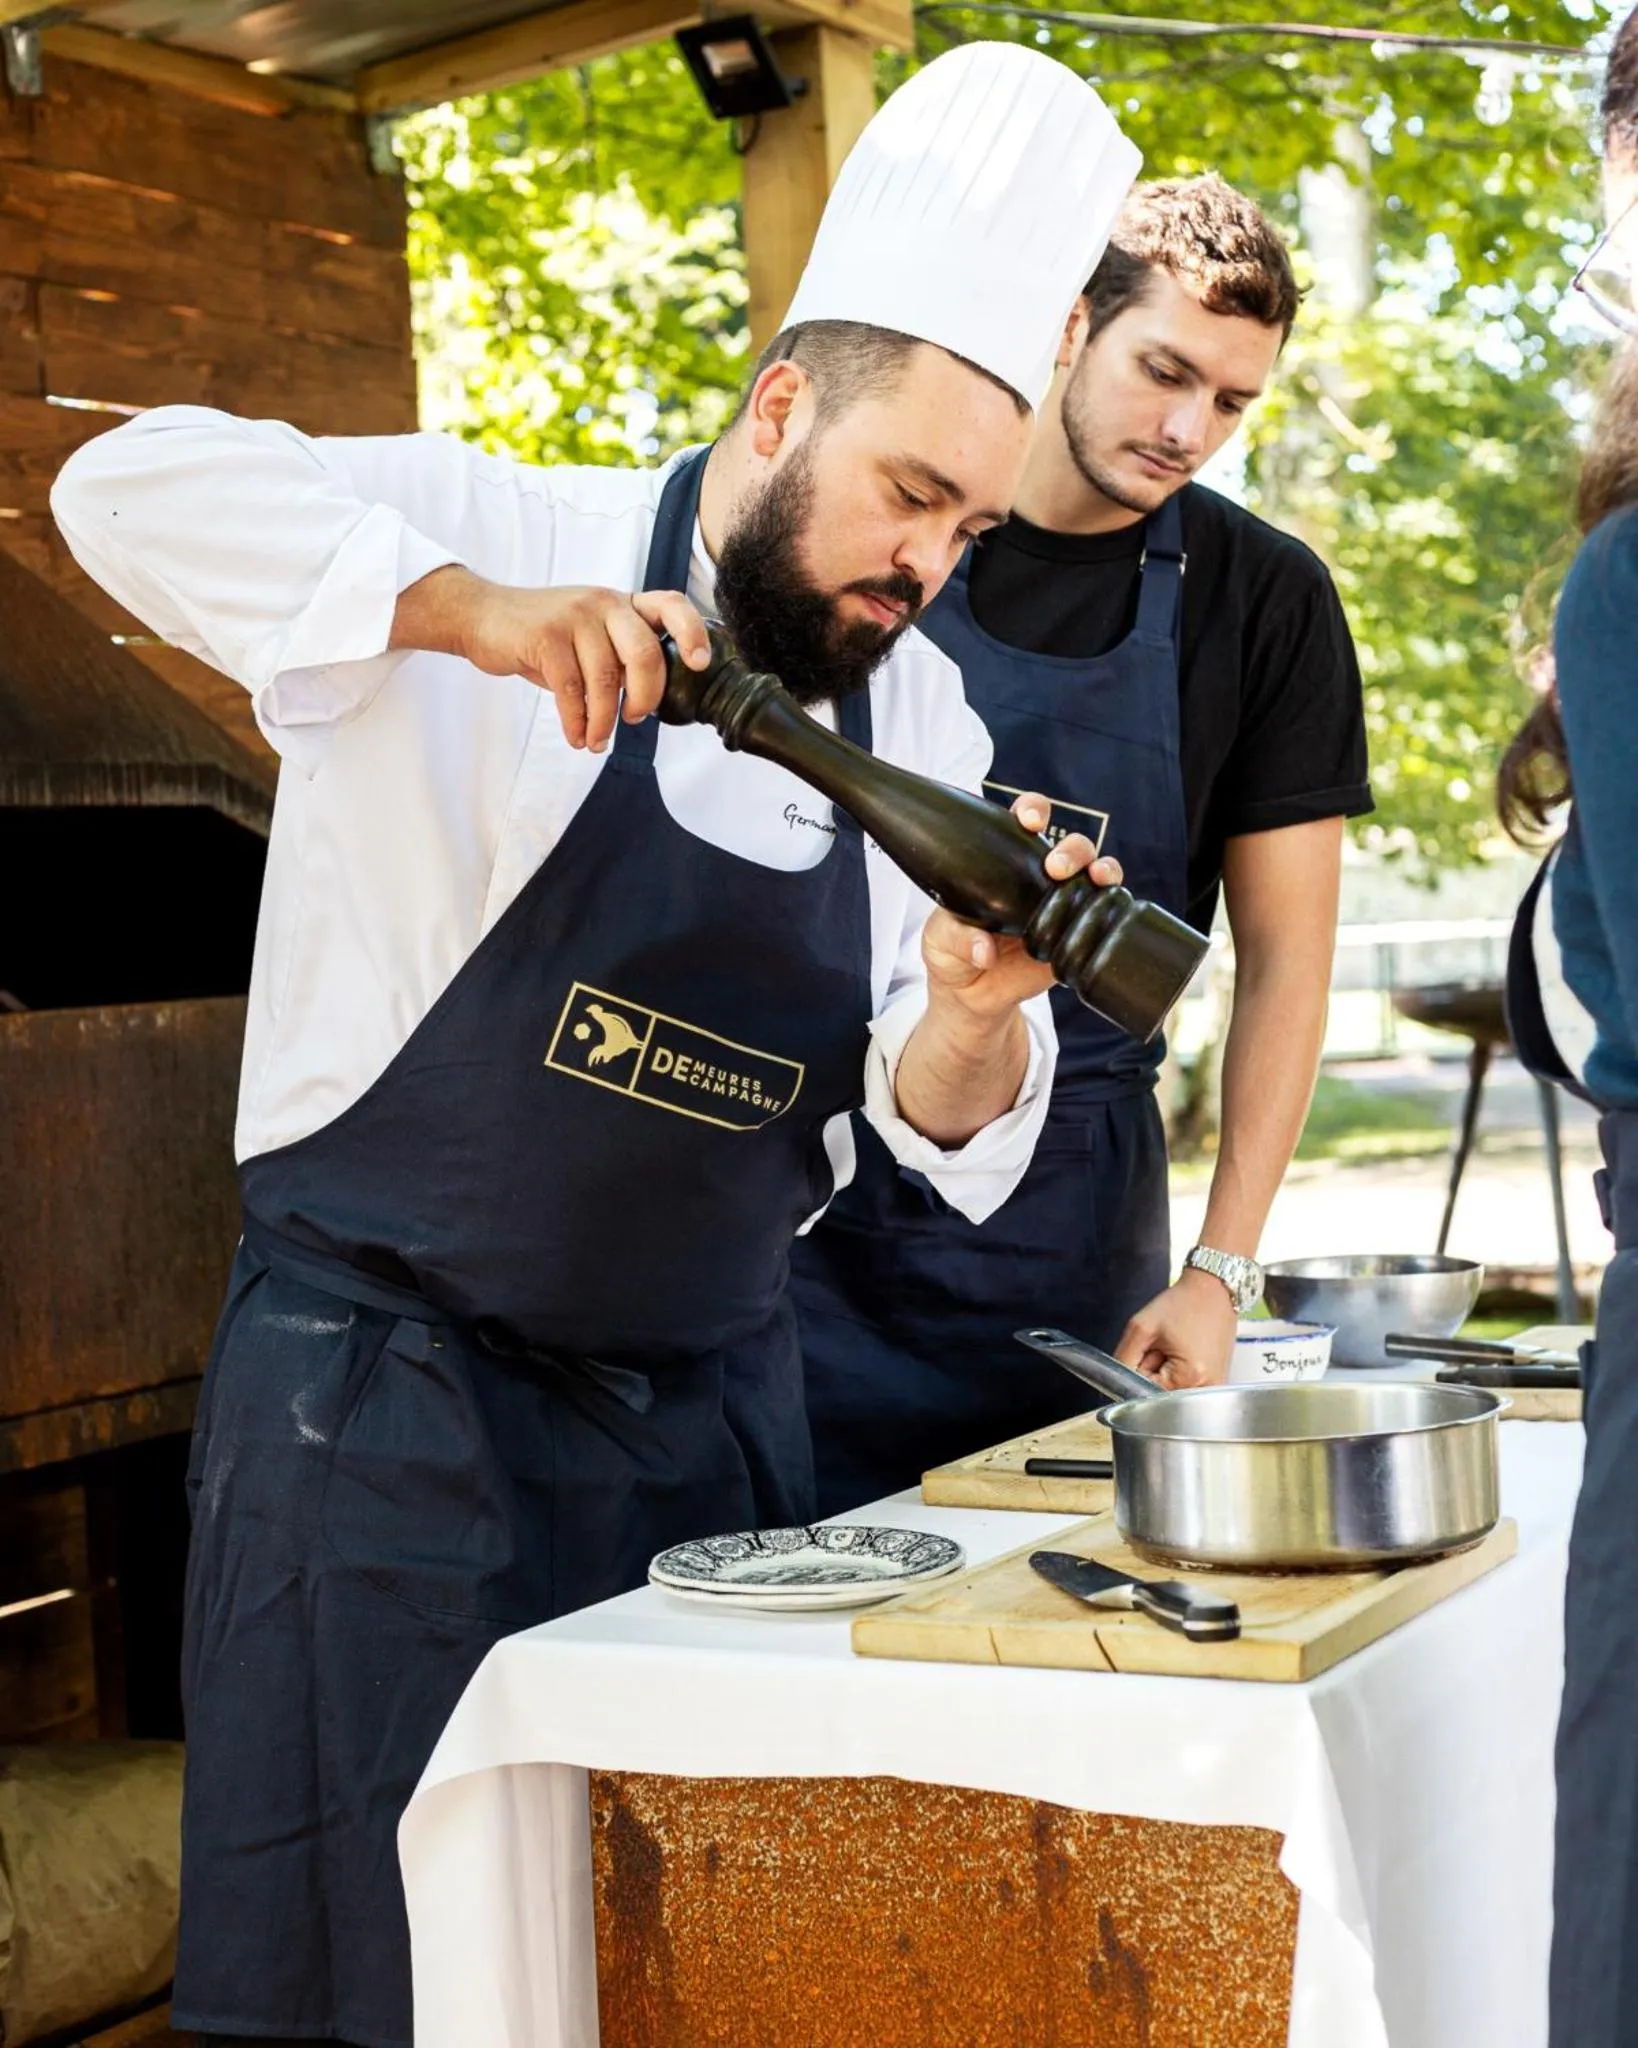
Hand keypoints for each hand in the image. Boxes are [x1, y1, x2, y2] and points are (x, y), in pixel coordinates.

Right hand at [459, 581, 713, 750]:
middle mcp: (604, 603)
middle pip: (645, 653)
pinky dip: (576, 721)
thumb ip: (620, 659)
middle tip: (634, 720)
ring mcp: (574, 616)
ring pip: (605, 679)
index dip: (692, 633)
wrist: (484, 617)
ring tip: (595, 740)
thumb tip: (649, 701)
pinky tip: (576, 735)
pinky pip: (571, 689)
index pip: (672, 606)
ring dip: (604, 720)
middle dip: (646, 697)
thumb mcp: (590, 637)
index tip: (699, 665)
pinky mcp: (545, 636)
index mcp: (623, 604)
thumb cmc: (545, 636)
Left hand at [921, 792, 1121, 1020]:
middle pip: (1069, 845)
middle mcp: (1037, 878)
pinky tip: (1106, 903)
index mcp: (1002, 863)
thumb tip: (985, 951)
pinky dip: (1112, 902)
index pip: (1022, 822)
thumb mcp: (940, 941)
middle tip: (1055, 867)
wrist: (970, 996)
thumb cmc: (951, 955)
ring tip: (1094, 877)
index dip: (1033, 810)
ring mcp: (1062, 904)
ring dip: (1100, 866)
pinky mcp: (1078, 933)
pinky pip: (1105, 911)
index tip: (1030, 820)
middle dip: (1072, 847)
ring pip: (1094, 871)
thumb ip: (958, 938)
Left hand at [1115, 1267, 1238, 1389]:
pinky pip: (1186, 1385)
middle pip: (1161, 1393)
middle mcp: (1208, 1388)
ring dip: (1167, 1371)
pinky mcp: (1218, 1382)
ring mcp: (1215, 1388)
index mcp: (1190, 1377)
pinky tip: (1187, 1352)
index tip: (1152, 1347)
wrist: (1212, 1290)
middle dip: (1155, 1371)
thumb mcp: (1141, 1327)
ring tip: (1178, 1347)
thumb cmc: (1182, 1303)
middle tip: (1166, 1344)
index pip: (1145, 1391)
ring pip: (1172, 1389)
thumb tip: (1115, 1385)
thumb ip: (1123, 1359)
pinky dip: (1180, 1370)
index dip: (1141, 1367)